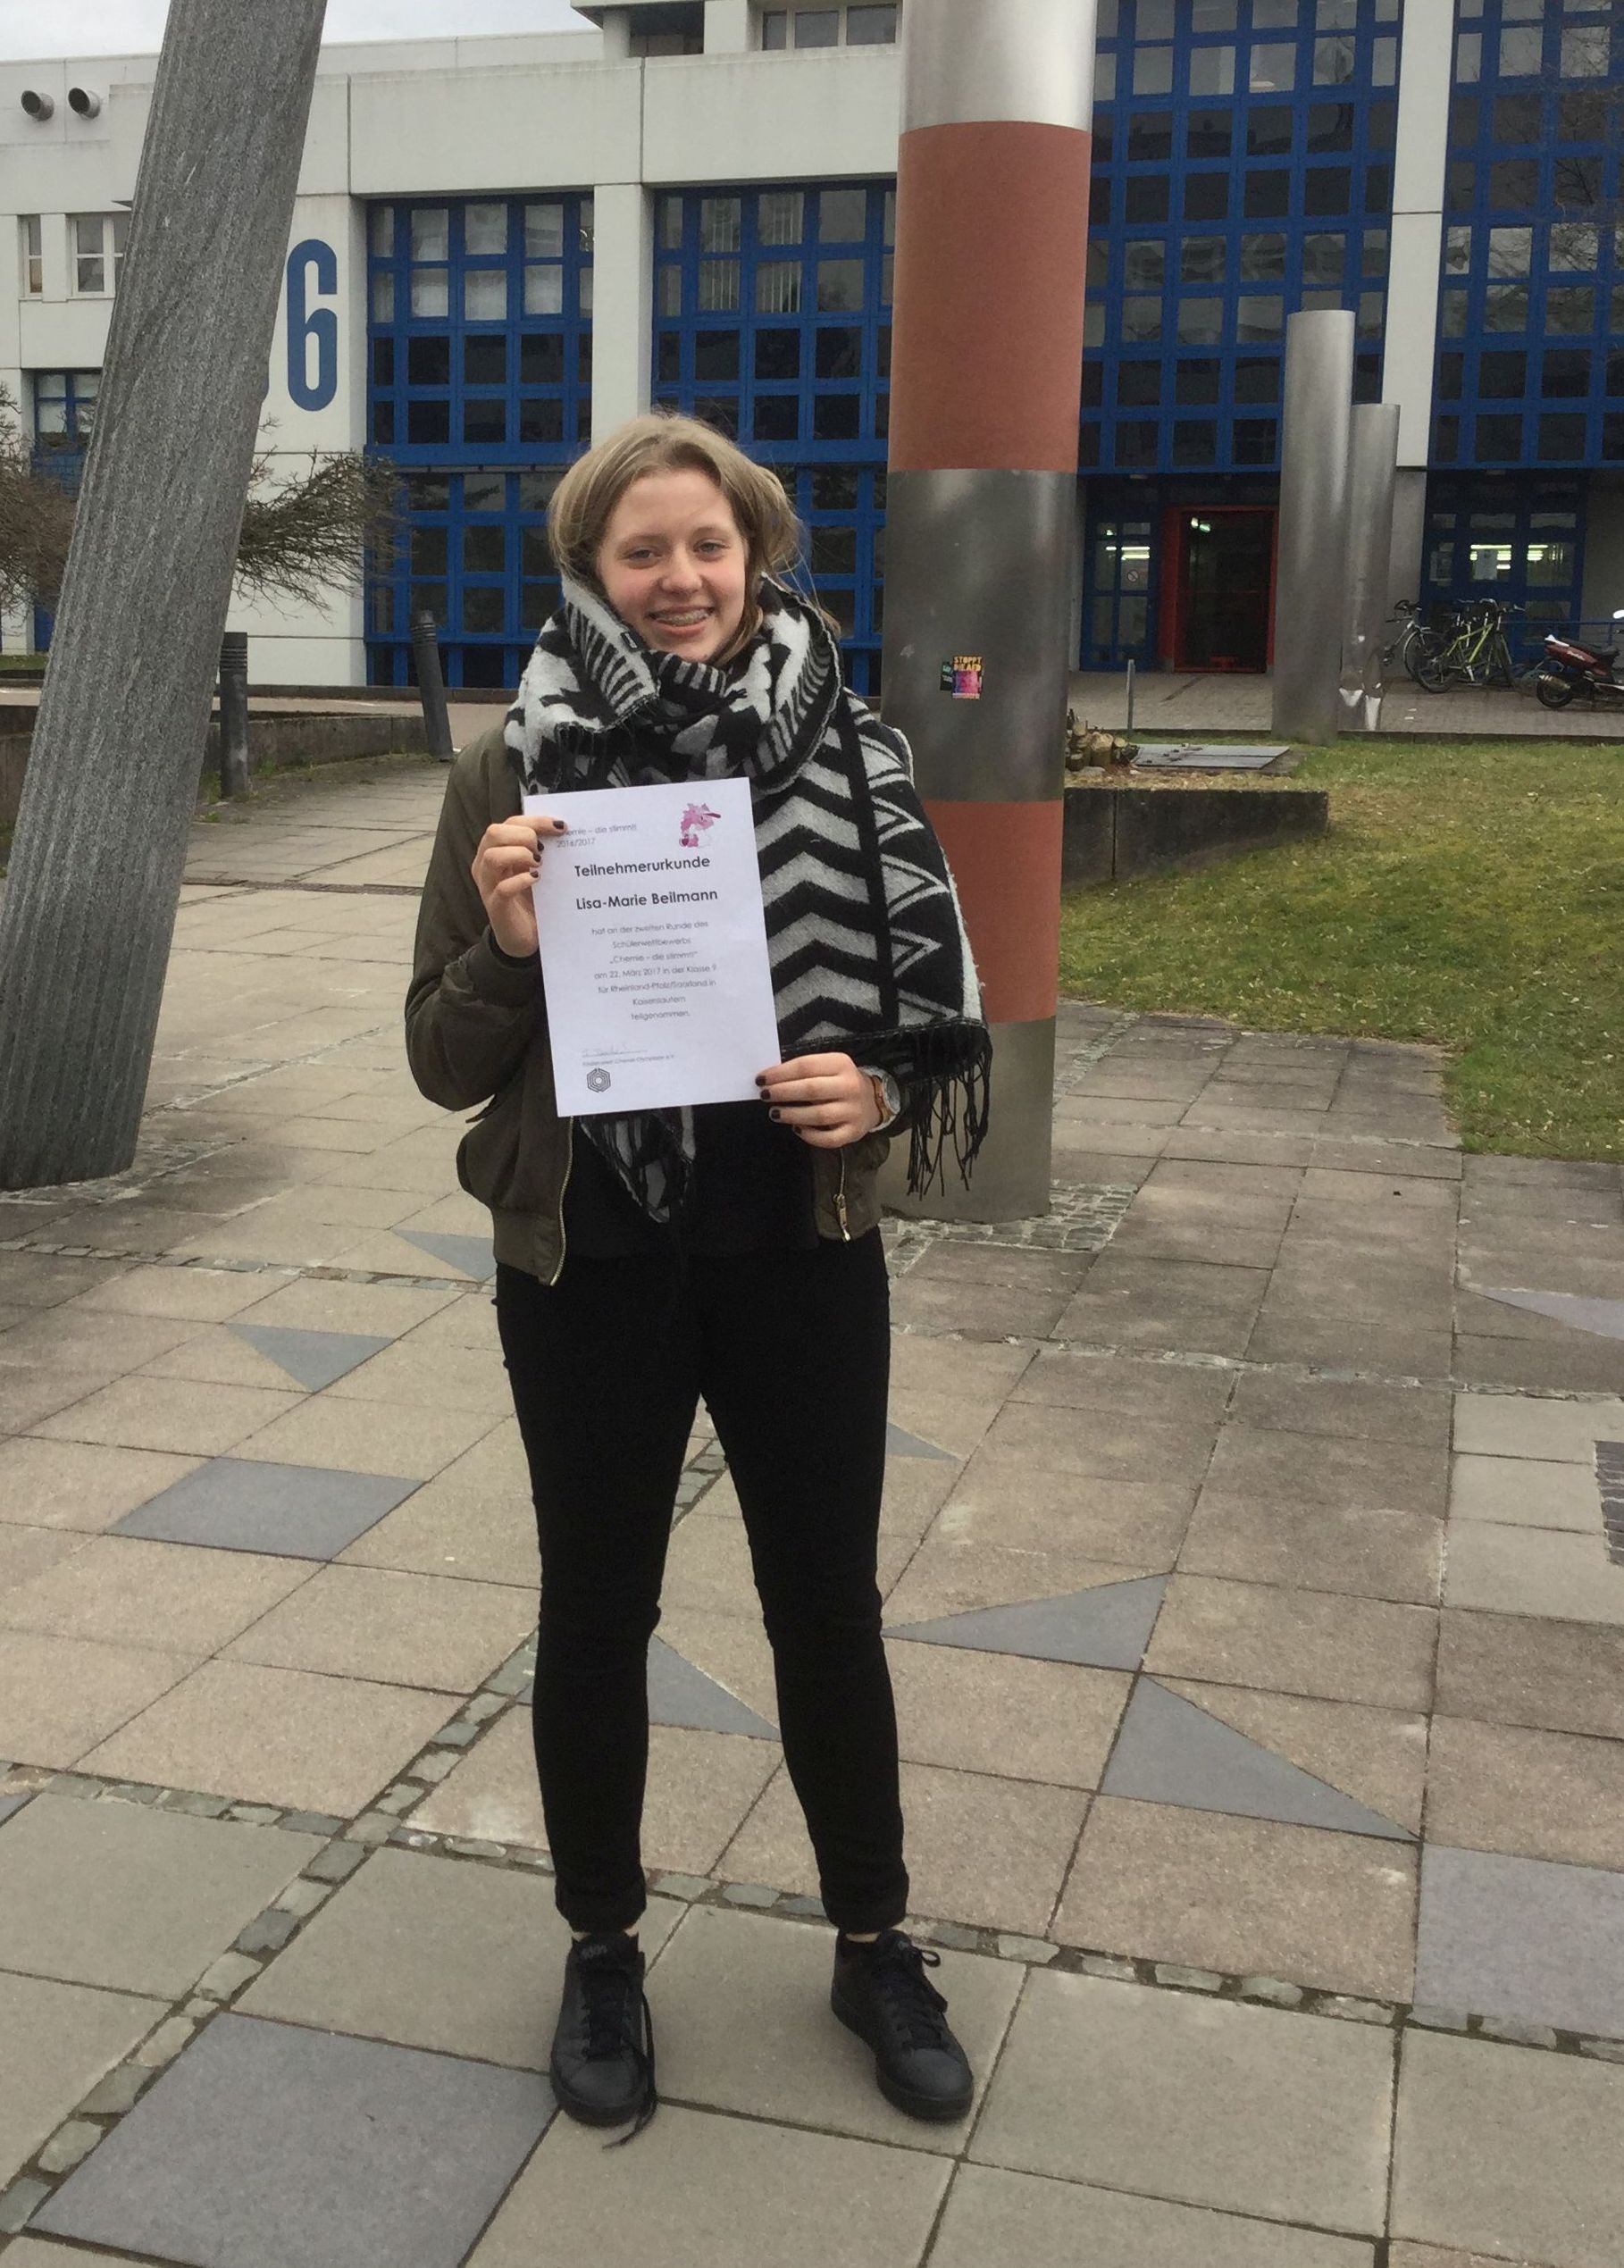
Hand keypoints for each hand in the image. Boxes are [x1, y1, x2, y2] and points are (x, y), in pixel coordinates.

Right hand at [471, 814, 565, 959]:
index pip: (509, 823)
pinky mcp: (496, 907)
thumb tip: (562, 829)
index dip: (535, 820)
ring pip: (492, 856)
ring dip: (519, 854)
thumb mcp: (535, 870)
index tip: (560, 826)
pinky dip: (521, 880)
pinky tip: (537, 880)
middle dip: (524, 834)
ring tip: (539, 864)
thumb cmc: (531, 899)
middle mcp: (486, 865)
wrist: (525, 937)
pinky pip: (503, 888)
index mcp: (496, 850)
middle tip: (543, 850)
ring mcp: (488, 886)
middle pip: (494, 833)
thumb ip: (542, 850)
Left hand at [757, 1052, 880, 1148]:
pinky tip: (796, 1129)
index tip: (761, 1079)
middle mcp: (850, 1086)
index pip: (806, 1066)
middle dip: (783, 1092)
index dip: (780, 1073)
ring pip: (818, 1115)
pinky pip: (828, 1139)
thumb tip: (772, 1079)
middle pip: (811, 1090)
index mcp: (841, 1064)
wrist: (873, 1100)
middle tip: (765, 1095)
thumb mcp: (828, 1067)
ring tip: (775, 1113)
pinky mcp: (853, 1132)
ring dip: (792, 1114)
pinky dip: (809, 1136)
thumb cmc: (840, 1082)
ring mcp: (853, 1111)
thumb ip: (805, 1071)